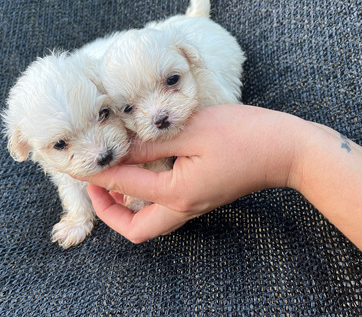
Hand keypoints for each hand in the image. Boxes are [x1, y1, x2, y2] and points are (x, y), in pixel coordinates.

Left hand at [81, 105, 305, 242]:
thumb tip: (120, 150)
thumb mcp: (193, 131)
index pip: (125, 186)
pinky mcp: (201, 197)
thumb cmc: (245, 135)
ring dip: (127, 206)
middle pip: (137, 229)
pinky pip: (164, 208)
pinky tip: (144, 169)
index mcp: (179, 193)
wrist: (286, 149)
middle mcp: (184, 207)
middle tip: (97, 184)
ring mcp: (194, 206)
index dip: (97, 175)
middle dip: (109, 211)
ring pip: (150, 223)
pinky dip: (145, 196)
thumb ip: (152, 144)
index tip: (75, 165)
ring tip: (115, 176)